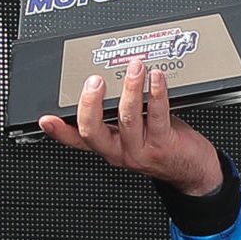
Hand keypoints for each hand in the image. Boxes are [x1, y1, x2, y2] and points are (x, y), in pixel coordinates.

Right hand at [39, 58, 222, 195]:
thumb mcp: (135, 133)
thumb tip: (110, 83)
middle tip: (94, 81)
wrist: (194, 171)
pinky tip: (156, 78)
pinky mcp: (163, 144)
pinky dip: (156, 92)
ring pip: (126, 118)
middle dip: (90, 103)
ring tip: (134, 68)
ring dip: (129, 88)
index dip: (58, 131)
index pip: (77, 140)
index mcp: (109, 147)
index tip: (46, 118)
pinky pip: (156, 115)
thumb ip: (119, 116)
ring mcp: (141, 150)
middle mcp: (120, 151)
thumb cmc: (165, 146)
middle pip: (93, 131)